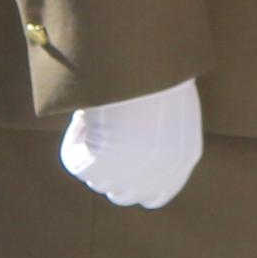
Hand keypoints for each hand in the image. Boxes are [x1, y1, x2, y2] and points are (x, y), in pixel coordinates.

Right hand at [61, 80, 202, 209]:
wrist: (142, 61)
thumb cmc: (155, 70)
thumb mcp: (167, 106)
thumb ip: (156, 136)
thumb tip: (126, 147)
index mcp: (183, 156)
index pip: (155, 196)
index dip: (134, 182)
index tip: (118, 159)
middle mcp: (160, 174)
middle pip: (122, 195)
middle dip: (108, 171)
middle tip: (100, 135)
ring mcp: (130, 174)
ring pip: (97, 180)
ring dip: (90, 151)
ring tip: (95, 115)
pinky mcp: (101, 167)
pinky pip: (75, 163)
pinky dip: (73, 141)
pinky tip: (83, 116)